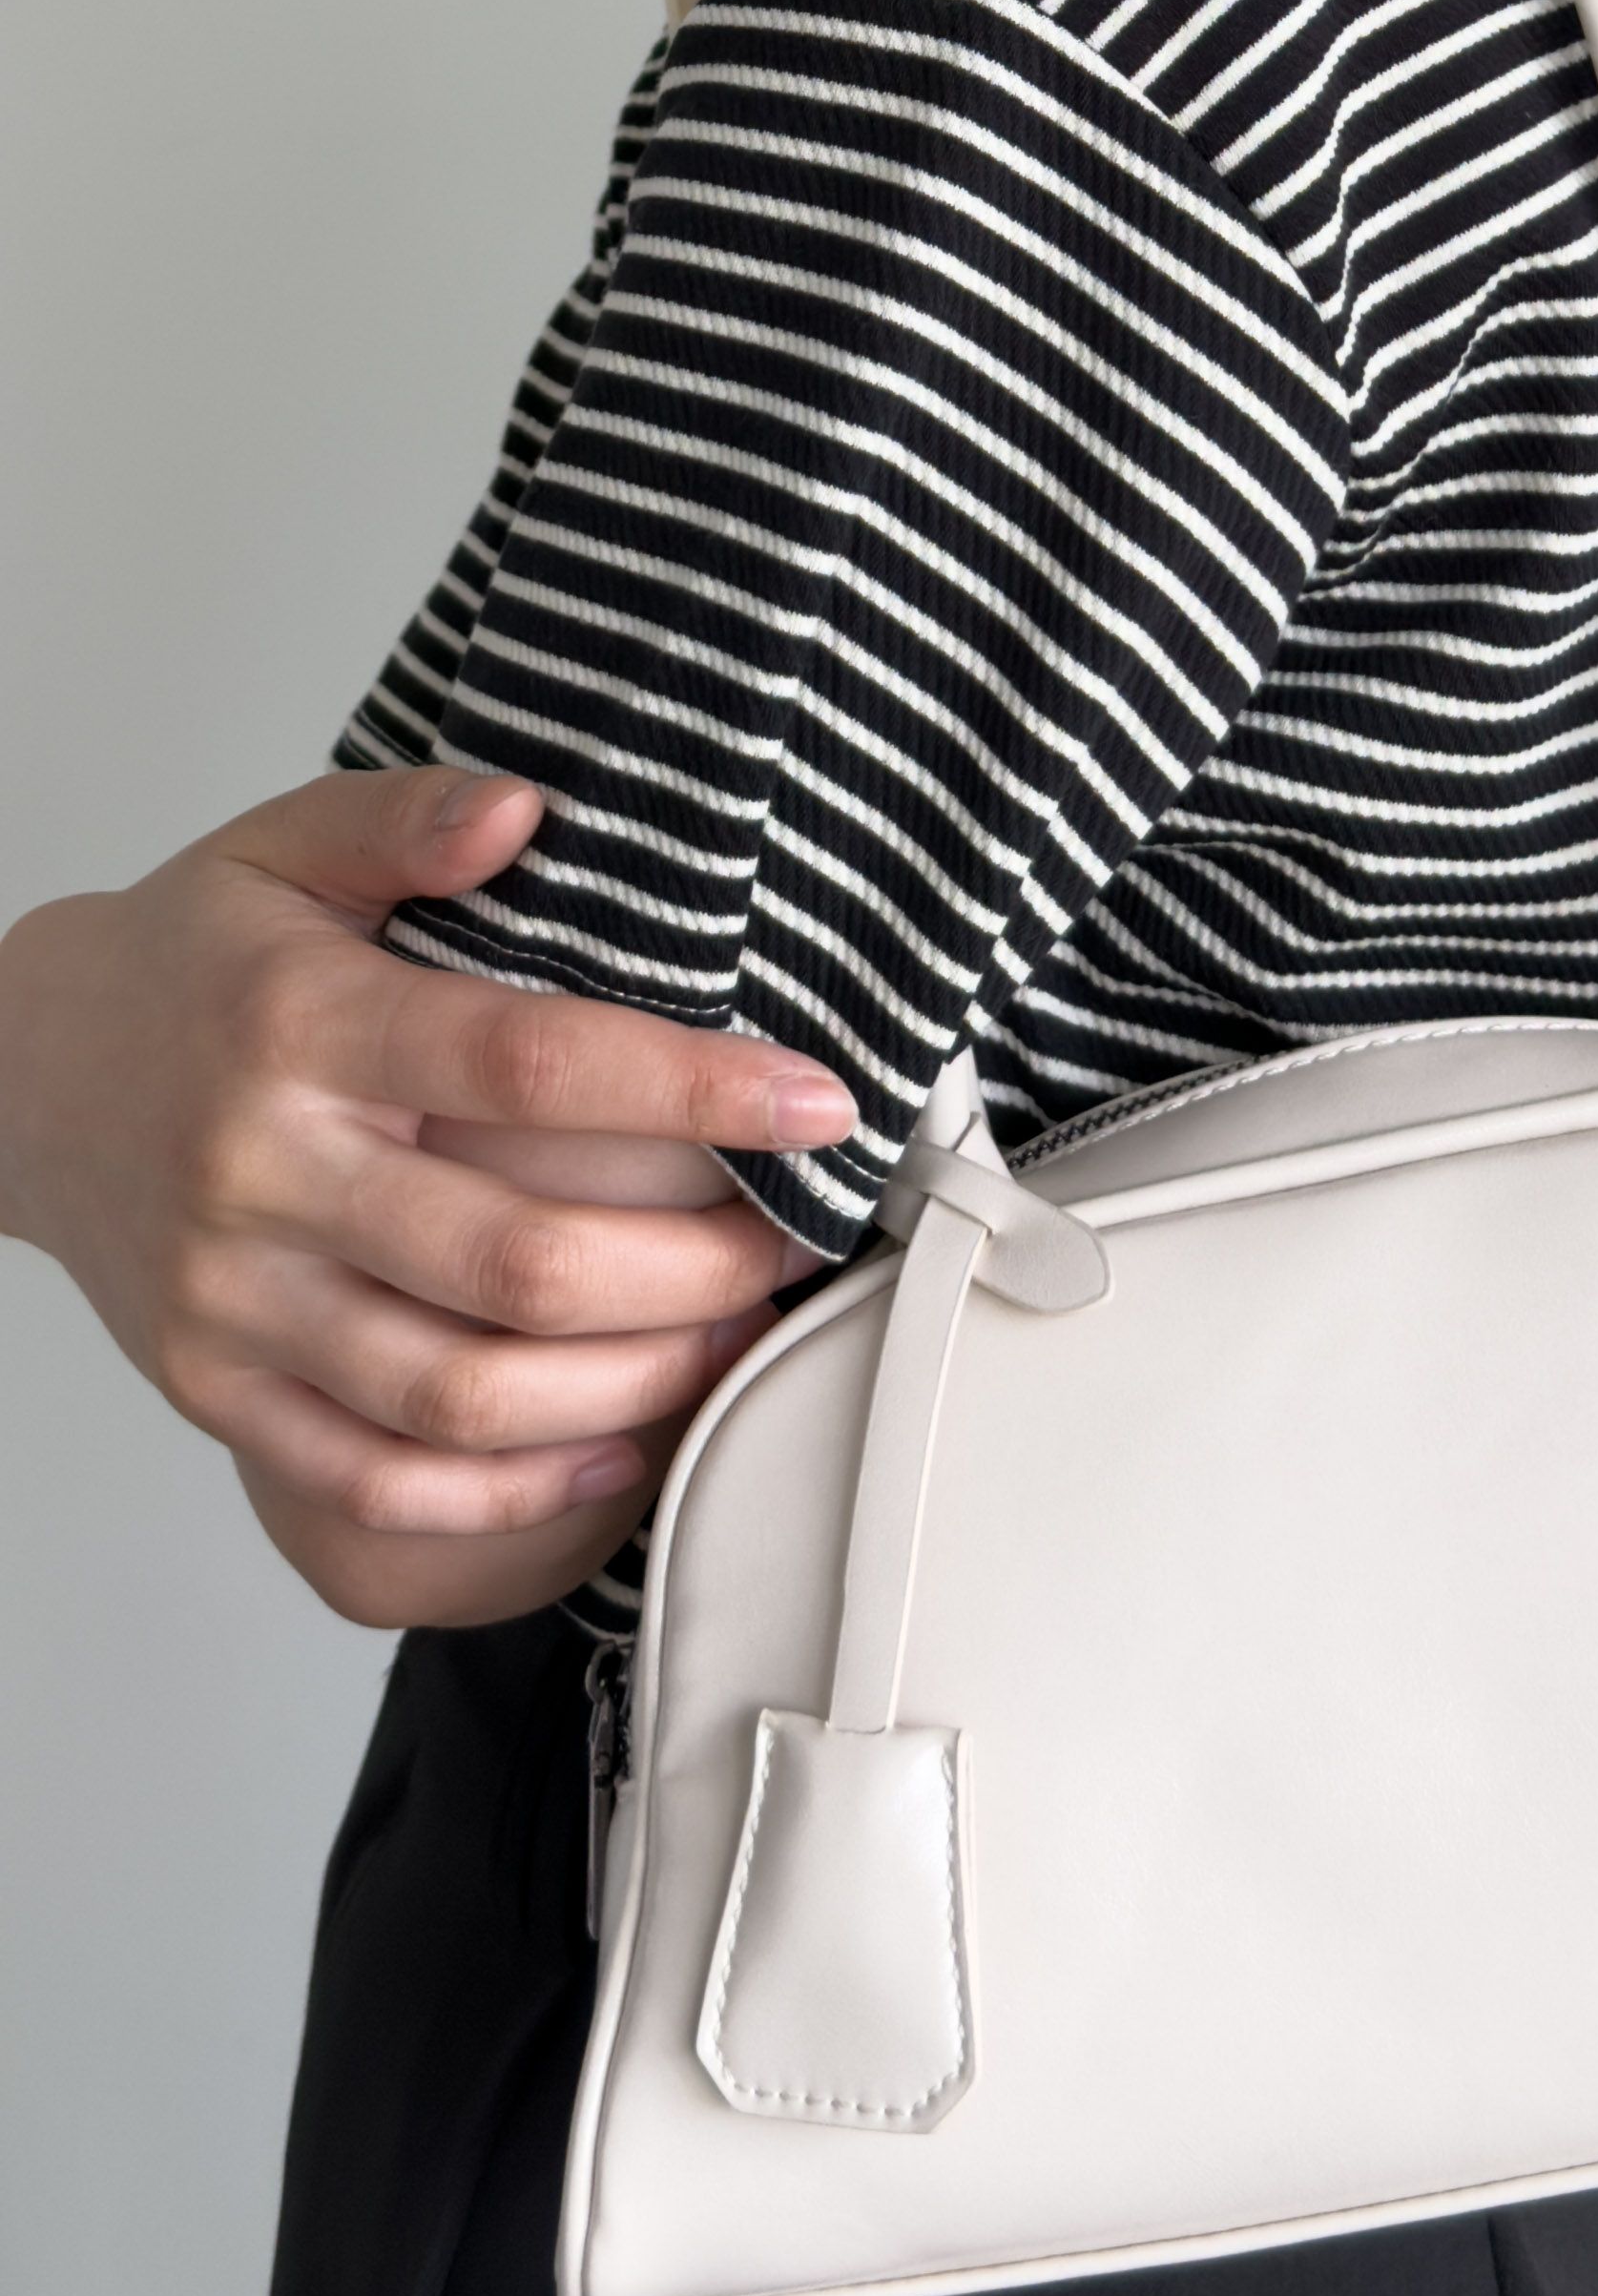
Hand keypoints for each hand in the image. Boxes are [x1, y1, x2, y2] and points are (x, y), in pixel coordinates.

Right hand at [0, 767, 857, 1627]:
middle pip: (518, 1262)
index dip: (692, 1091)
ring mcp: (231, 1299)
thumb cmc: (196, 964)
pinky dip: (513, 1486)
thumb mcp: (283, 849)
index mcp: (298, 1027)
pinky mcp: (216, 1390)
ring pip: (464, 1392)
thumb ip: (407, 818)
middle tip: (791, 1244)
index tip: (817, 1102)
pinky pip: (377, 1478)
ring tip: (732, 1338)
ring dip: (633, 1383)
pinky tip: (615, 1443)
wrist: (14, 1078)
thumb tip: (529, 809)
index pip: (529, 1065)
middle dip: (695, 1268)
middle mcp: (259, 1174)